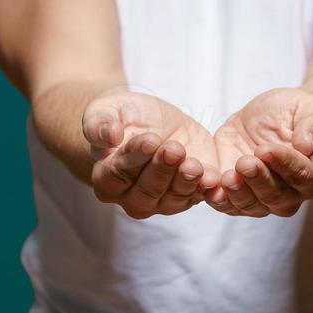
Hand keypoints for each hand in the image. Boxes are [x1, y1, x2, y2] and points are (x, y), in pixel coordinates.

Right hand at [81, 89, 219, 218]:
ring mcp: (163, 200)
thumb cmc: (120, 117)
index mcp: (106, 180)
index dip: (134, 158)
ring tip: (194, 164)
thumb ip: (99, 124)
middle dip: (162, 170)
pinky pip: (199, 195)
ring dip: (186, 182)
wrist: (149, 119)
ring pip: (174, 198)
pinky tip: (213, 177)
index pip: (118, 174)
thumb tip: (109, 135)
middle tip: (174, 149)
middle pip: (147, 192)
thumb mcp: (103, 111)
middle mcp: (133, 197)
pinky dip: (207, 188)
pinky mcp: (190, 192)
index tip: (150, 140)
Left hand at [207, 88, 312, 217]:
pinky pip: (228, 205)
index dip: (284, 163)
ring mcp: (264, 199)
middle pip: (276, 196)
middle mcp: (292, 194)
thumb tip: (306, 145)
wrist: (270, 117)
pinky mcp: (238, 195)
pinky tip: (210, 189)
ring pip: (251, 205)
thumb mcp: (311, 108)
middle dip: (258, 180)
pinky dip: (219, 199)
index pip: (302, 175)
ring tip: (227, 176)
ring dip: (238, 193)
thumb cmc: (297, 112)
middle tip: (244, 163)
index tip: (265, 149)